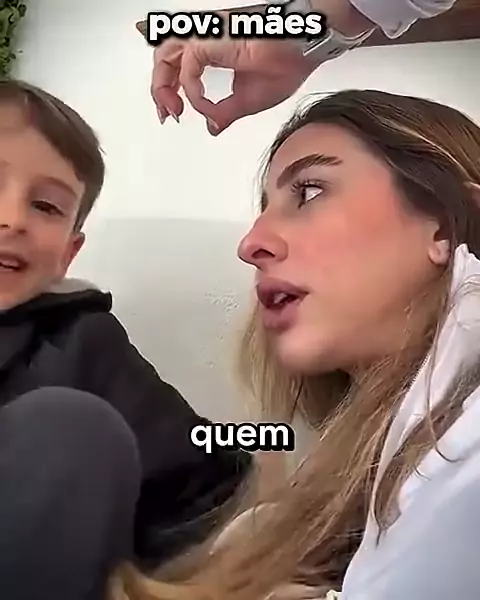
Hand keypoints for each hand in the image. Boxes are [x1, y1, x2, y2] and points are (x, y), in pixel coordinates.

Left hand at [138, 10, 319, 135]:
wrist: (302, 49)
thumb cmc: (286, 64)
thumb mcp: (246, 101)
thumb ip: (224, 112)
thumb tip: (212, 127)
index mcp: (214, 51)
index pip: (178, 66)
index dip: (169, 90)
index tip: (174, 112)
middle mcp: (206, 41)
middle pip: (164, 59)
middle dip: (160, 90)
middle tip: (168, 115)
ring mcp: (206, 38)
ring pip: (165, 56)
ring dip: (164, 86)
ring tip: (174, 110)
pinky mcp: (209, 41)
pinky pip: (189, 70)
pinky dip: (194, 93)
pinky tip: (205, 106)